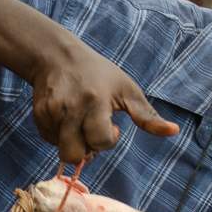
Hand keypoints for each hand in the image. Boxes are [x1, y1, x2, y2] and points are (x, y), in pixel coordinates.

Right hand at [29, 38, 178, 162]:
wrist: (58, 56)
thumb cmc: (100, 74)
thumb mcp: (127, 90)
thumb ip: (148, 116)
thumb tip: (174, 131)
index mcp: (95, 102)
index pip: (100, 142)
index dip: (108, 140)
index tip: (112, 125)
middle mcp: (70, 108)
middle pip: (74, 156)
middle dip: (85, 149)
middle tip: (92, 130)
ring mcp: (51, 112)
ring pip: (61, 149)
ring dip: (73, 142)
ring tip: (80, 122)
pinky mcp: (38, 115)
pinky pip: (49, 140)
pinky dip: (60, 135)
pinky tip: (67, 117)